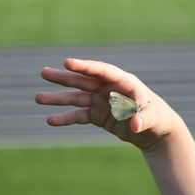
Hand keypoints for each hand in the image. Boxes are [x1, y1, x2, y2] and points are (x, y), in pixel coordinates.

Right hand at [35, 58, 181, 150]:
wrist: (155, 132)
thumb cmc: (157, 118)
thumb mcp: (153, 118)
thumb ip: (143, 119)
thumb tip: (135, 124)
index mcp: (123, 82)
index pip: (101, 71)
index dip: (85, 66)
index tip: (67, 63)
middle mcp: (109, 89)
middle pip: (83, 80)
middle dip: (64, 77)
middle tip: (43, 73)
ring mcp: (101, 102)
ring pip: (76, 97)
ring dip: (58, 98)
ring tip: (37, 98)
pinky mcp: (98, 116)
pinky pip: (78, 115)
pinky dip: (65, 118)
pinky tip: (50, 120)